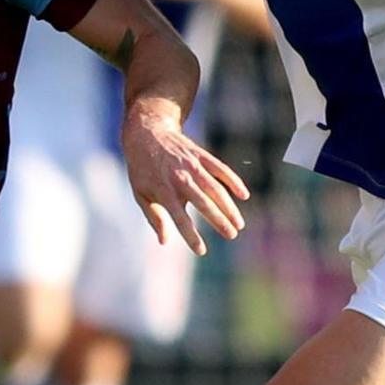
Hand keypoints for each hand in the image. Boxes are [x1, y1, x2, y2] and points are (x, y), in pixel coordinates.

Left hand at [120, 104, 249, 254]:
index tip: (202, 250)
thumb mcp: (140, 194)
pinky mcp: (201, 155)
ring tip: (239, 224)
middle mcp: (180, 179)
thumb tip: (164, 241)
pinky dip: (233, 181)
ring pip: (215, 188)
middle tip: (231, 235)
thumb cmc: (143, 169)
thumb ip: (154, 217)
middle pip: (203, 203)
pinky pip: (220, 169)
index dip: (191, 235)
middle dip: (219, 221)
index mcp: (164, 191)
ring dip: (229, 207)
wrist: (147, 133)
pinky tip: (244, 195)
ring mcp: (192, 166)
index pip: (180, 218)